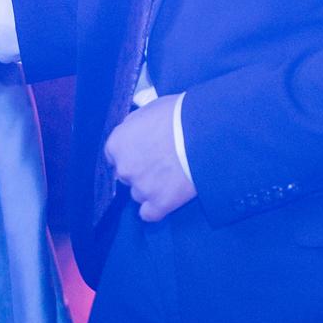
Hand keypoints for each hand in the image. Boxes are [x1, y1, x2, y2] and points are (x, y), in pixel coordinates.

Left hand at [105, 95, 196, 222]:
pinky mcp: (160, 203)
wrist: (207, 131)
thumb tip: (132, 132)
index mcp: (118, 143)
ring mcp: (141, 187)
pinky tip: (169, 197)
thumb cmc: (181, 113)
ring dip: (152, 187)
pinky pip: (149, 213)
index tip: (146, 151)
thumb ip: (135, 124)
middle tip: (164, 161)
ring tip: (174, 176)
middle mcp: (124, 167)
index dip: (132, 152)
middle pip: (127, 175)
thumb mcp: (151, 108)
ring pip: (139, 193)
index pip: (115, 155)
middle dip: (142, 169)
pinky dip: (158, 207)